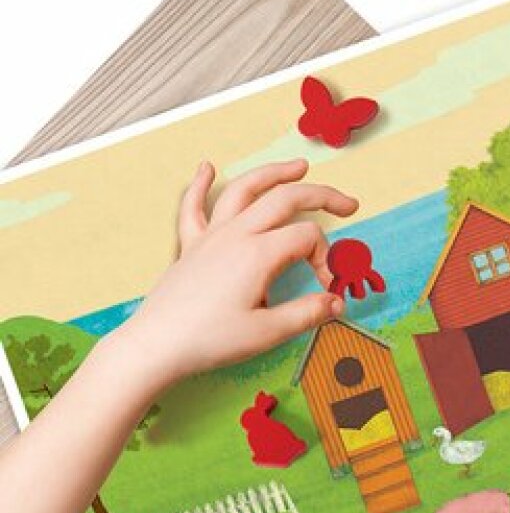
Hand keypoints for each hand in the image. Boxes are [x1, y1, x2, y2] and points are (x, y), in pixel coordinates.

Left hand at [122, 159, 356, 386]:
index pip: (307, 238)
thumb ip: (308, 313)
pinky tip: (207, 168)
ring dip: (274, 173)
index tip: (327, 288)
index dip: (327, 259)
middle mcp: (235, 235)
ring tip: (298, 166)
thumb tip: (337, 302)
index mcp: (258, 254)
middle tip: (349, 203)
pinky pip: (194, 206)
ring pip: (244, 190)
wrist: (157, 346)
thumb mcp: (268, 333)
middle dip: (322, 195)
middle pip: (284, 198)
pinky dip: (201, 184)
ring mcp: (211, 236)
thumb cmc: (210, 340)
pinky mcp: (191, 246)